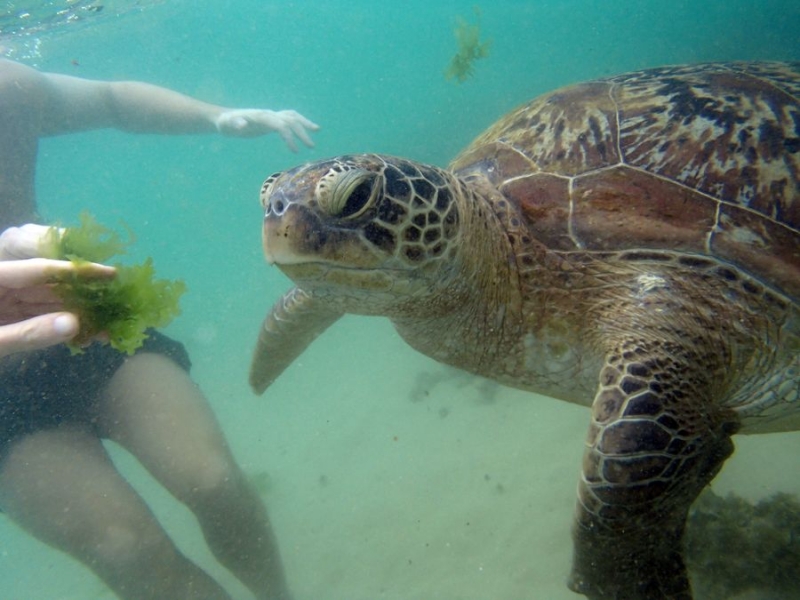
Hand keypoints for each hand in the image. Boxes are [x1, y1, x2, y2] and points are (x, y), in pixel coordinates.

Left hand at [0, 225, 114, 356]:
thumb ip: (27, 333)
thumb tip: (75, 323)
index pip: (38, 270)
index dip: (76, 272)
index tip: (110, 274)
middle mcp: (0, 286)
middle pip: (47, 283)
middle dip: (83, 293)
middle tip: (119, 298)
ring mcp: (2, 304)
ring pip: (48, 303)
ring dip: (79, 312)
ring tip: (111, 321)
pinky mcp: (6, 321)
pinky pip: (40, 319)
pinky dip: (64, 327)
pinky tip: (90, 334)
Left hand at [215, 109, 319, 150]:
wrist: (224, 118)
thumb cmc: (225, 123)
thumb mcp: (227, 125)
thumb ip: (235, 124)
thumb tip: (243, 124)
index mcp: (262, 116)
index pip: (280, 125)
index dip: (289, 137)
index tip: (295, 151)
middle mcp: (269, 114)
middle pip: (290, 120)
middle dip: (302, 132)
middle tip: (311, 147)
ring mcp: (271, 116)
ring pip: (292, 116)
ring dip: (304, 124)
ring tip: (317, 131)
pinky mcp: (271, 120)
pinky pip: (289, 119)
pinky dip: (299, 122)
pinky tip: (307, 129)